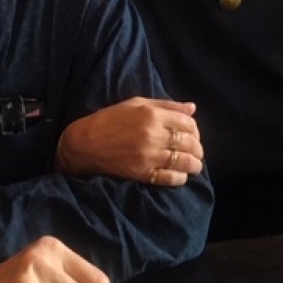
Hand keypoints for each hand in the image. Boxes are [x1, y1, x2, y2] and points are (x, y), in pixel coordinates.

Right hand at [56, 97, 202, 185]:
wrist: (85, 143)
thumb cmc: (110, 119)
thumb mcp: (136, 104)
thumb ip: (166, 105)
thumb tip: (192, 108)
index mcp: (152, 115)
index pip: (188, 123)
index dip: (195, 130)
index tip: (192, 134)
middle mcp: (153, 134)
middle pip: (190, 143)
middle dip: (197, 148)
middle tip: (196, 152)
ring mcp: (148, 156)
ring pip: (185, 162)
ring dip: (194, 165)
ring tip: (194, 165)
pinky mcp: (142, 173)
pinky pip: (170, 178)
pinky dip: (181, 178)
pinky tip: (181, 175)